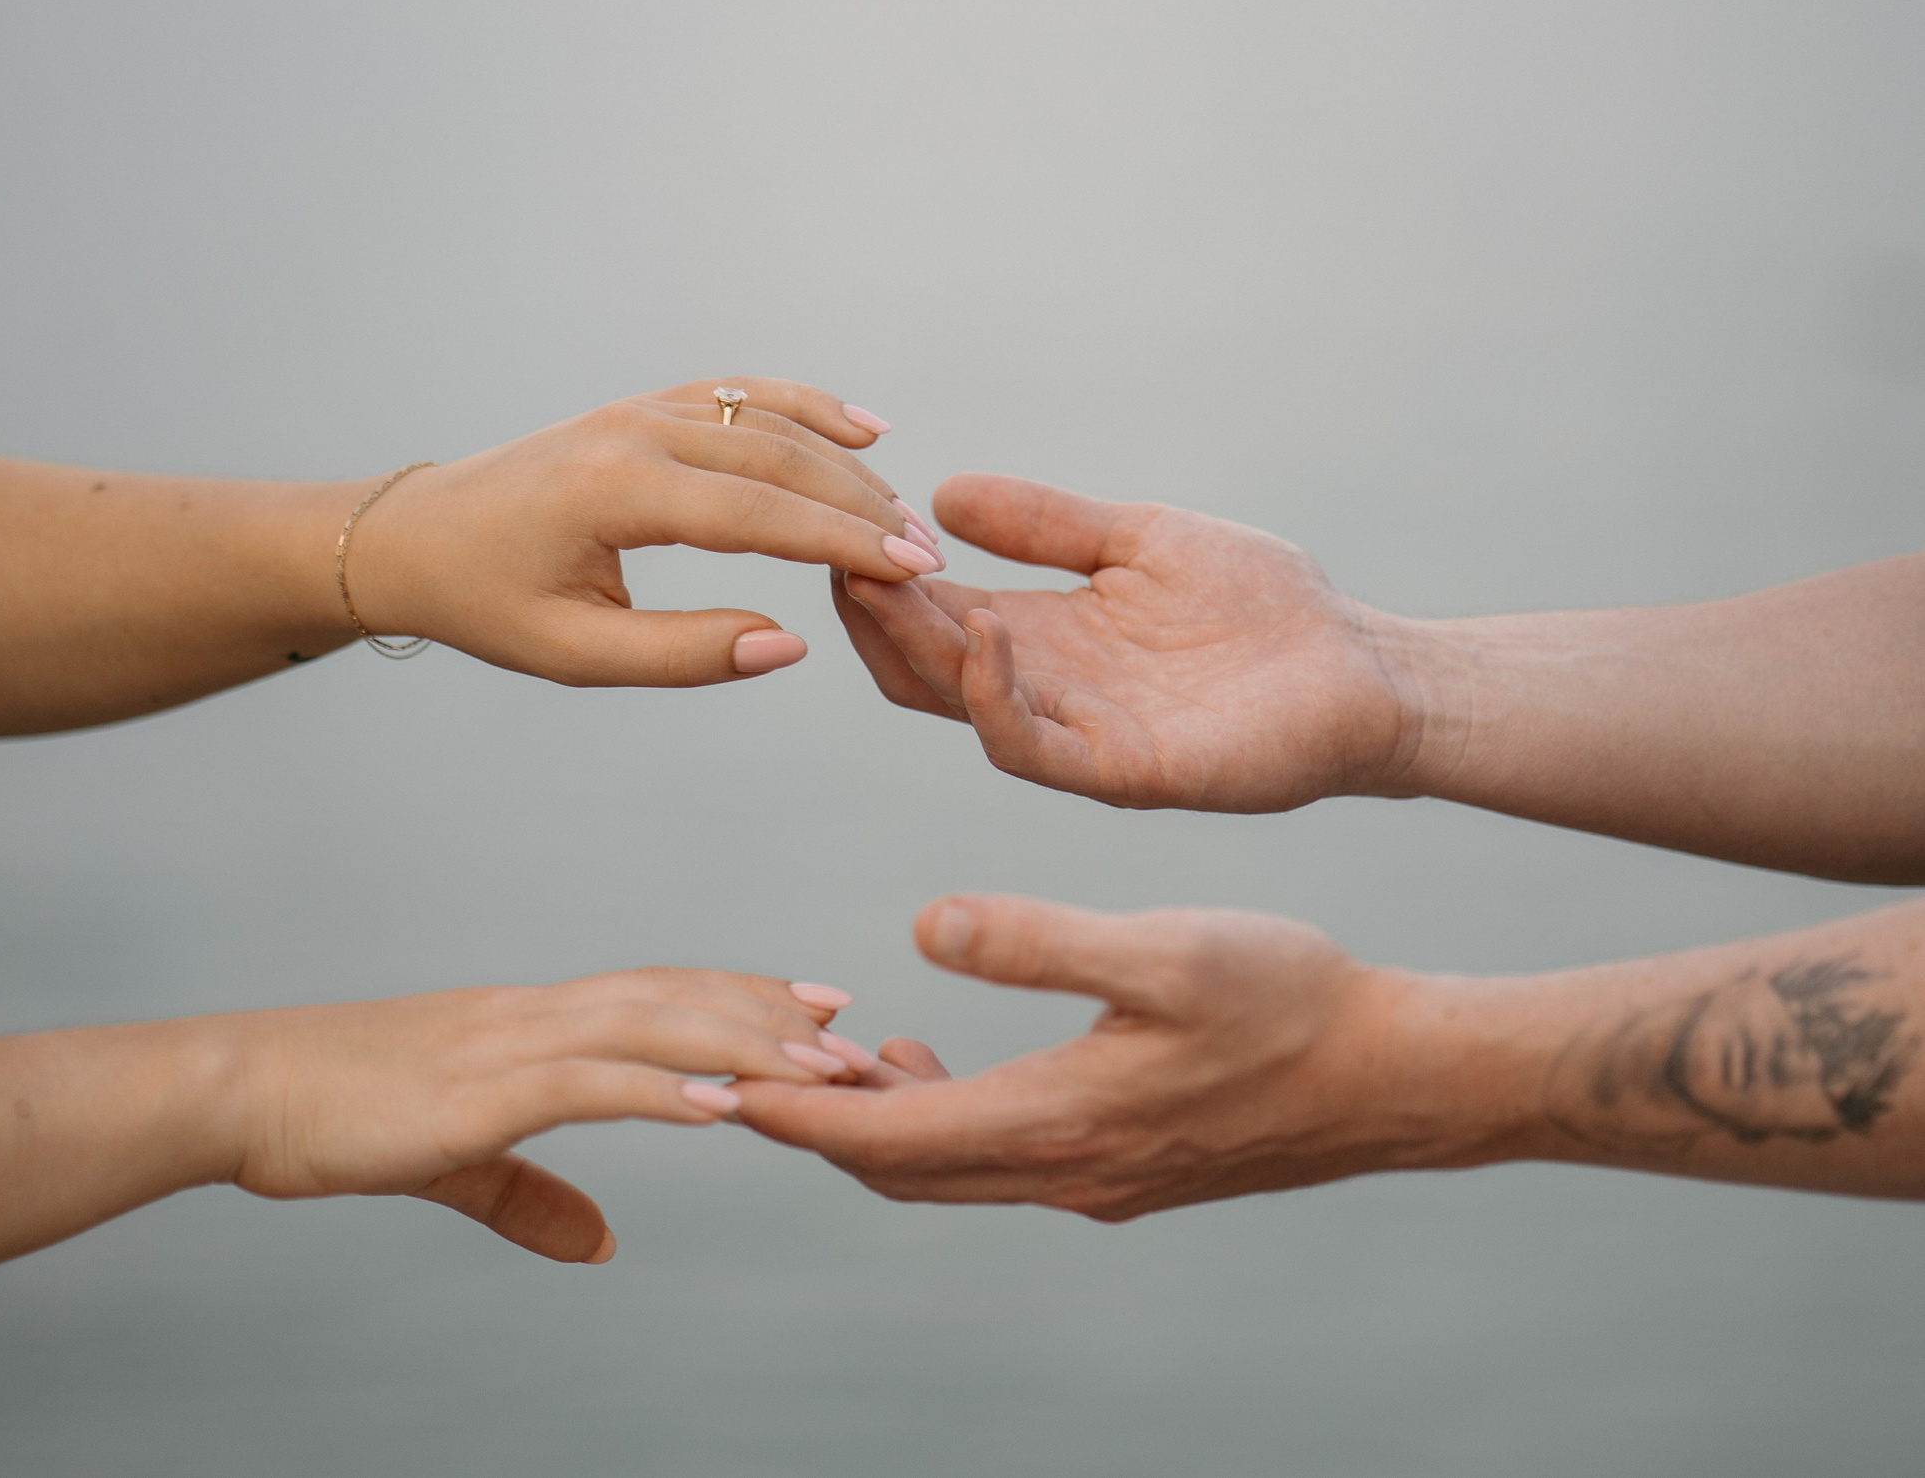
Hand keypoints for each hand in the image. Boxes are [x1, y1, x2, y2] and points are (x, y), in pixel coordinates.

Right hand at [221, 969, 860, 1261]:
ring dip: (742, 1045)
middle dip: (768, 1014)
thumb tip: (599, 1245)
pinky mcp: (478, 1090)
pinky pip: (589, 1083)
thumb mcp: (451, 1158)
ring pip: (649, 1028)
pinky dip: (662, 1089)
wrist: (239, 1089)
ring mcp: (507, 1044)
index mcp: (527, 1022)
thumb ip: (528, 1197)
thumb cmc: (331, 1113)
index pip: (655, 993)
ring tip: (820, 1067)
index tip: (813, 1003)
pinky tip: (723, 1104)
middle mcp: (531, 1016)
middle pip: (674, 999)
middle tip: (854, 1032)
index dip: (738, 996)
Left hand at [353, 378, 940, 685]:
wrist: (415, 535)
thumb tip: (788, 644)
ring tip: (906, 514)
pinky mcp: (645, 406)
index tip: (913, 571)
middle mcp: (635, 431)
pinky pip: (740, 395)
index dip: (842, 542)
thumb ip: (684, 655)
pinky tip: (863, 431)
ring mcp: (641, 408)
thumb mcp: (575, 654)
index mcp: (615, 491)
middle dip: (862, 508)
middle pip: (778, 457)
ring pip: (768, 420)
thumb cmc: (487, 602)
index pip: (757, 513)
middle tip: (928, 558)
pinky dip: (806, 406)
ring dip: (844, 465)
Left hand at [734, 895, 1441, 1220]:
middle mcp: (1063, 1171)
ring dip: (875, 1121)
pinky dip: (938, 1118)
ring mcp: (1095, 1180)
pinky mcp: (1122, 1170)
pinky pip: (995, 1159)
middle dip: (813, 1125)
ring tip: (824, 1054)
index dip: (790, 1116)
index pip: (883, 1141)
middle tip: (739, 1071)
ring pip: (946, 1168)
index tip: (712, 1086)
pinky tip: (928, 1056)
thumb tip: (921, 929)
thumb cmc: (1292, 1002)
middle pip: (898, 1170)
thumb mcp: (1163, 951)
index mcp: (1057, 1121)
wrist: (1396, 1076)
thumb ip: (1037, 941)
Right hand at [834, 473, 1419, 808]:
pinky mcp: (1123, 773)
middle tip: (841, 546)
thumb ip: (1047, 524)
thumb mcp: (1137, 539)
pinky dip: (992, 693)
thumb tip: (942, 492)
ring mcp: (1078, 740)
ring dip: (915, 643)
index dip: (882, 572)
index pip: (926, 617)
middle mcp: (1044, 694)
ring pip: (957, 706)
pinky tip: (984, 628)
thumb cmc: (1263, 606)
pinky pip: (1031, 747)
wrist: (1362, 666)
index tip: (846, 513)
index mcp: (1041, 640)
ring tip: (890, 579)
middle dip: (873, 609)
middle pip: (917, 667)